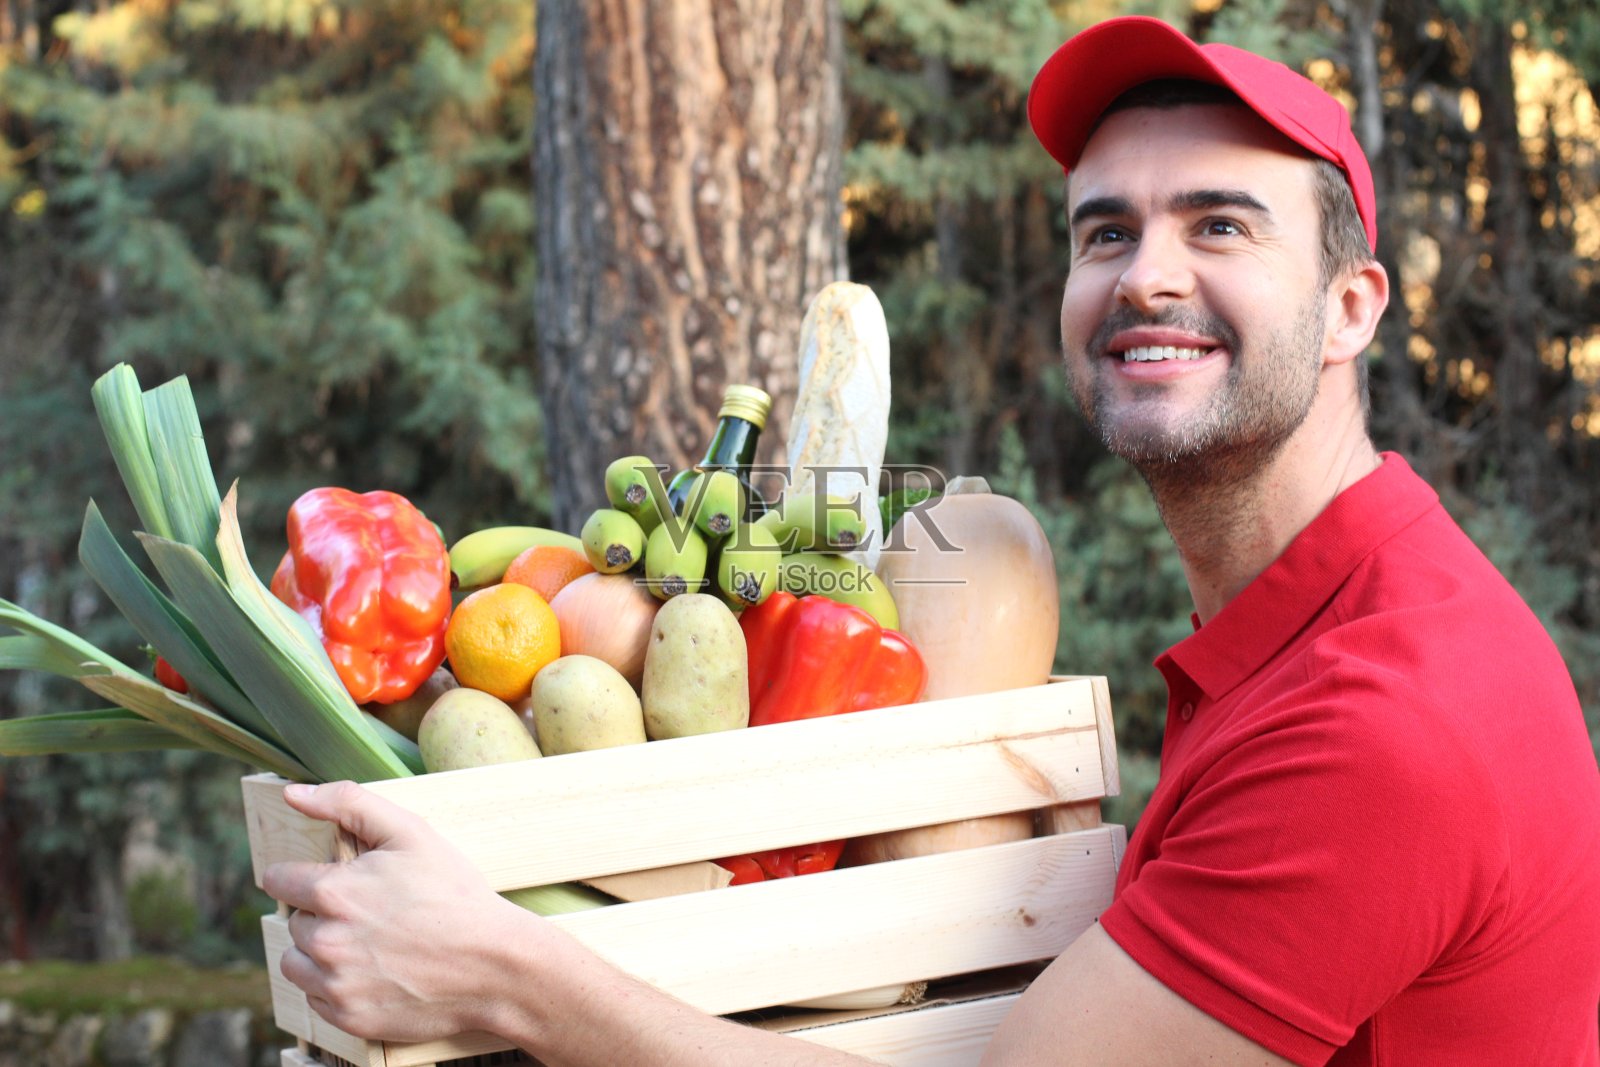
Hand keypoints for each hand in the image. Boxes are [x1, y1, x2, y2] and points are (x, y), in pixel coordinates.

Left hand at [262, 780, 527, 1041]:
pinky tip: (373, 971)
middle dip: (321, 914)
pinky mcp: (348, 1017)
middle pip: (294, 922)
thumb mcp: (411, 832)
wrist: (493, 965)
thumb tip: (293, 792)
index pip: (280, 880)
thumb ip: (348, 803)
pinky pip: (316, 998)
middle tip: (368, 913)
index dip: (302, 875)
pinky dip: (335, 985)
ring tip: (365, 944)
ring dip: (319, 952)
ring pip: (296, 962)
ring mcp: (335, 984)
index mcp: (334, 892)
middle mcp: (325, 941)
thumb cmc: (455, 894)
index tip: (328, 880)